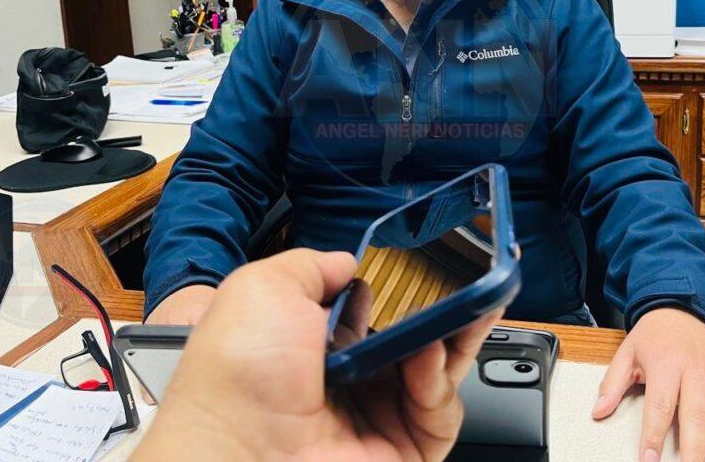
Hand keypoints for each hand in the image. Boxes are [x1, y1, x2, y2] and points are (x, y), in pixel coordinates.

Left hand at [133, 248, 502, 461]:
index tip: (431, 270)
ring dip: (449, 339)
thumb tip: (346, 261)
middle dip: (445, 312)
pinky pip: (441, 413)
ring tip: (448, 316)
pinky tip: (427, 356)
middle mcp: (348, 382)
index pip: (376, 313)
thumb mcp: (264, 287)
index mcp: (315, 346)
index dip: (404, 291)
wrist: (240, 447)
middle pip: (415, 341)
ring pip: (438, 373)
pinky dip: (440, 382)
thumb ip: (313, 266)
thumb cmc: (239, 374)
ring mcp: (376, 418)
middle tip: (466, 286)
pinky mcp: (402, 450)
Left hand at [592, 308, 704, 461]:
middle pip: (696, 416)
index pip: (660, 406)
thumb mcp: (627, 353)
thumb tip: (598, 411)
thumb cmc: (654, 335)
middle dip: (694, 450)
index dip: (654, 436)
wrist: (682, 308)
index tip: (649, 461)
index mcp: (667, 365)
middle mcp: (696, 371)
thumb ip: (612, 384)